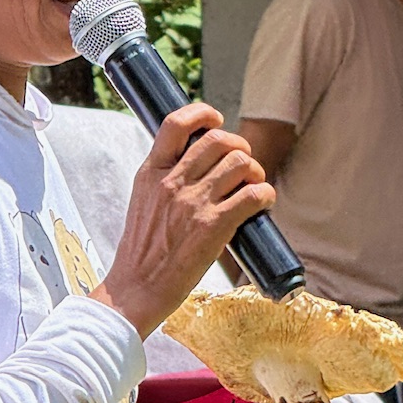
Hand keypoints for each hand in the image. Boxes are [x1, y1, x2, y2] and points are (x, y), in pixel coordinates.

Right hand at [91, 105, 273, 337]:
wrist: (137, 288)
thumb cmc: (142, 251)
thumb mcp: (142, 201)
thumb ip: (163, 178)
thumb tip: (195, 162)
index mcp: (150, 172)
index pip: (175, 124)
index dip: (202, 113)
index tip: (216, 119)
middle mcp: (172, 182)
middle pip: (218, 139)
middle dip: (239, 146)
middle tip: (243, 163)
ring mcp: (193, 203)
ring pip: (240, 163)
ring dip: (255, 171)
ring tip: (253, 185)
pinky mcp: (213, 226)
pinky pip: (254, 195)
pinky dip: (265, 195)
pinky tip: (262, 204)